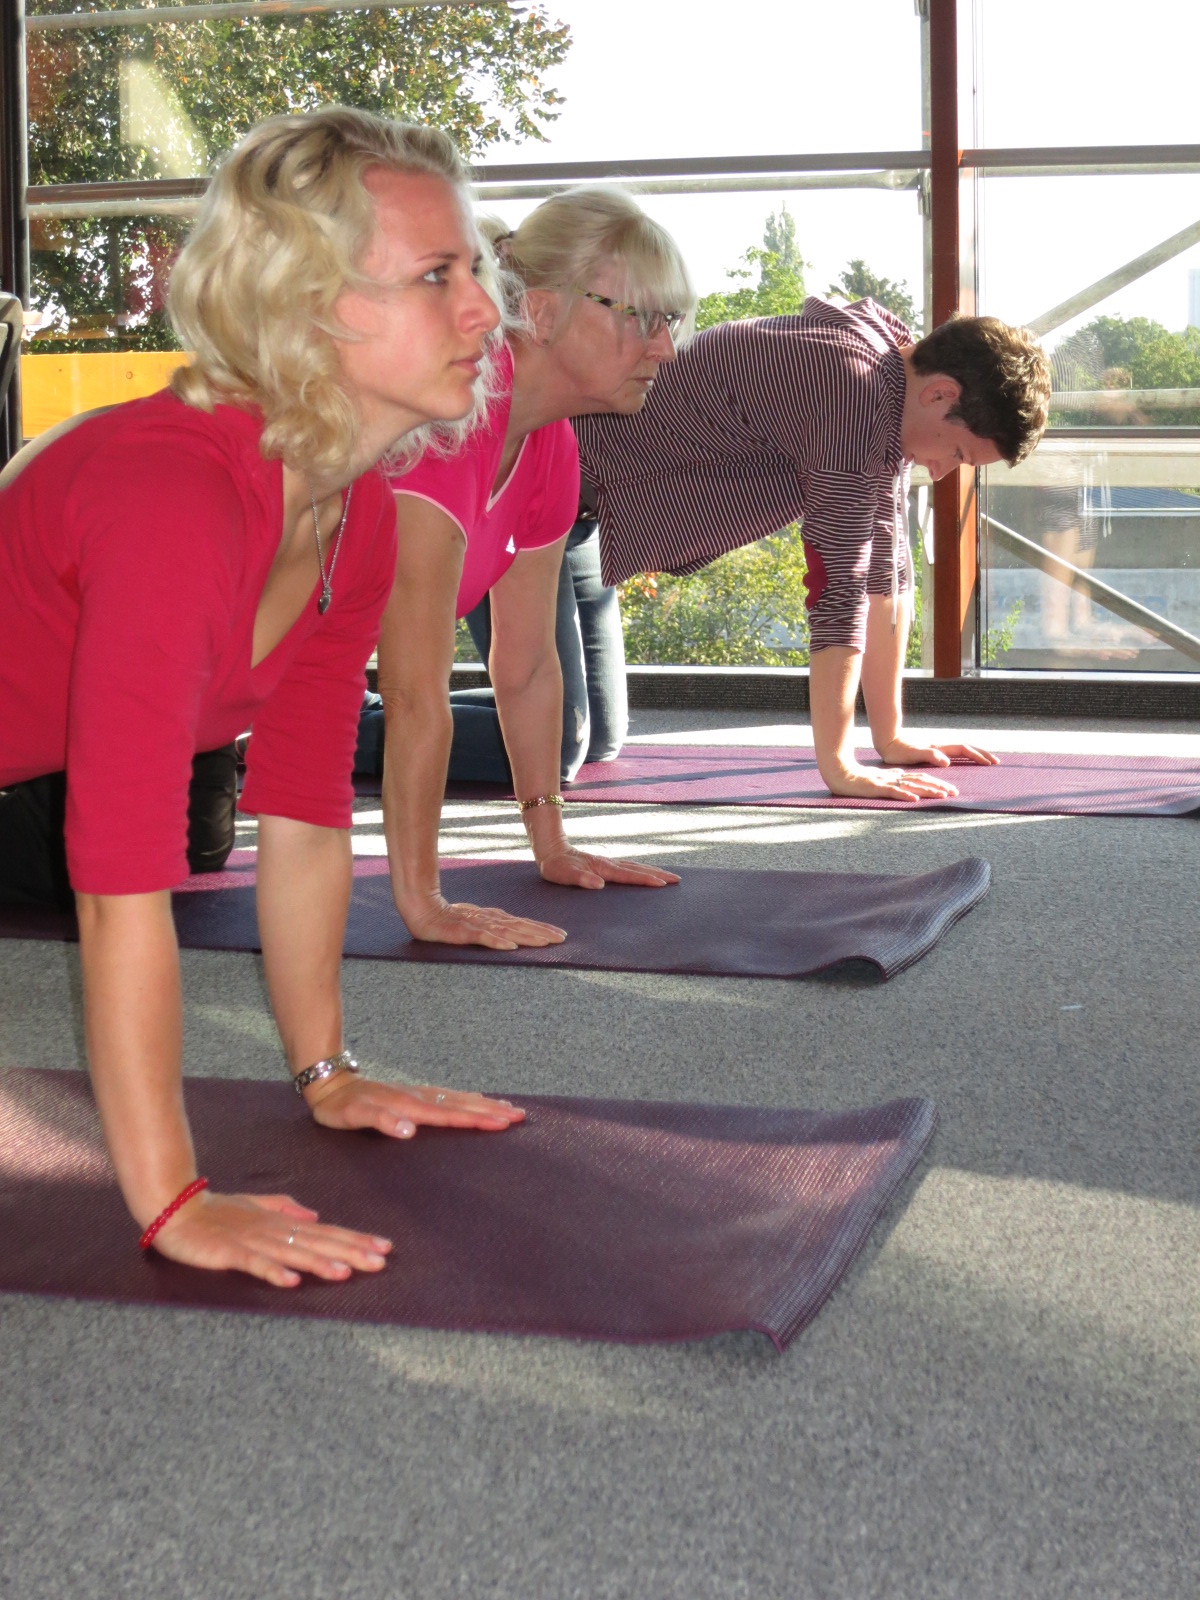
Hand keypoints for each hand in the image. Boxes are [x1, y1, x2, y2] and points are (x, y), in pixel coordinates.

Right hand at [149, 1188, 392, 1288]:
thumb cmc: (218, 1212)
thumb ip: (286, 1208)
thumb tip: (315, 1215)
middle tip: (381, 1261)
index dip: (356, 1239)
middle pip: (319, 1243)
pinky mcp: (230, 1252)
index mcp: (282, 1222)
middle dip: (351, 1252)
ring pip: (293, 1253)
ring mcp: (253, 1241)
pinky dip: (272, 1271)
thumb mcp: (256, 1207)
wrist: (177, 1209)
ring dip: (319, 1263)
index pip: (327, 1232)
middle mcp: (274, 1230)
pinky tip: (291, 1282)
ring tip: (345, 1273)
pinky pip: (254, 1263)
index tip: (384, 1247)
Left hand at [306, 1072, 525, 1138]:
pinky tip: (477, 1102)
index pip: (449, 1114)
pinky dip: (468, 1100)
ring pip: (458, 1099)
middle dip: (491, 1111)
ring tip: (508, 1109)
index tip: (502, 1122)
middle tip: (519, 1116)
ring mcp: (418, 1094)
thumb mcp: (354, 1116)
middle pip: (461, 1105)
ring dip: (484, 1104)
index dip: (476, 1119)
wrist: (330, 1084)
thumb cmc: (341, 1107)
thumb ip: (382, 1121)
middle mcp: (418, 1098)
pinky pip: (449, 1097)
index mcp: (408, 1106)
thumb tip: (409, 1130)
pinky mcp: (414, 1095)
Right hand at [399, 889, 565, 949]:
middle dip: (542, 933)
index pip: (523, 924)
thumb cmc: (449, 918)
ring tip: (545, 943)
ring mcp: (477, 925)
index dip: (542, 929)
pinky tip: (511, 947)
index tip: (561, 935)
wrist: (421, 910)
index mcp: (494, 918)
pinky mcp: (463, 931)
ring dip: (527, 937)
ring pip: (507, 931)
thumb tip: (513, 937)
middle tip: (563, 939)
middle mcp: (489, 920)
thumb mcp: (476, 923)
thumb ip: (493, 928)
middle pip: (520, 927)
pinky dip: (497, 942)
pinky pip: (482, 937)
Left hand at [536, 846, 680, 890]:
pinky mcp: (605, 865)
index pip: (628, 875)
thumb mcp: (564, 874)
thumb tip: (599, 884)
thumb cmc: (556, 866)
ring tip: (668, 876)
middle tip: (677, 880)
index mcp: (602, 868)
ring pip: (635, 867)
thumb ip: (581, 878)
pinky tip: (645, 874)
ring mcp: (608, 864)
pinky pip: (628, 868)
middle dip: (658, 874)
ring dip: (652, 871)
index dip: (645, 879)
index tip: (662, 883)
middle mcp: (608, 865)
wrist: (551, 849)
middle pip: (638, 869)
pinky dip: (641, 870)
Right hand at [824, 760, 961, 801]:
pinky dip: (905, 796)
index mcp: (897, 776)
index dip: (937, 783)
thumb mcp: (880, 778)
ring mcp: (886, 782)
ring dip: (928, 791)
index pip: (921, 779)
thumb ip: (893, 778)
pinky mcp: (876, 788)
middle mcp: (894, 777)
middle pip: (921, 781)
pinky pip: (893, 792)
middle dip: (939, 787)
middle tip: (954, 793)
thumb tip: (905, 781)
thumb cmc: (858, 778)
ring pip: (911, 786)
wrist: (839, 773)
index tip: (951, 790)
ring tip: (942, 796)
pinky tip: (915, 800)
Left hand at [878, 738, 999, 769]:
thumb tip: (948, 762)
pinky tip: (965, 762)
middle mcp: (941, 747)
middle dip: (982, 754)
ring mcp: (937, 749)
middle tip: (996, 762)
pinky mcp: (932, 753)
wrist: (888, 743)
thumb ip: (930, 756)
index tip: (990, 763)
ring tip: (986, 761)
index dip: (977, 756)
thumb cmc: (898, 752)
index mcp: (939, 748)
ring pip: (961, 751)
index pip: (963, 750)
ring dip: (975, 755)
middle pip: (966, 748)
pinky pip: (953, 754)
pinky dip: (964, 757)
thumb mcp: (914, 755)